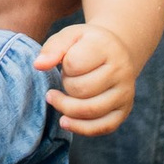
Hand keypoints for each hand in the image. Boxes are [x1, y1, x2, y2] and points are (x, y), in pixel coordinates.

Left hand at [35, 17, 141, 136]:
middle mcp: (121, 71)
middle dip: (65, 87)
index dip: (63, 67)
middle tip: (64, 79)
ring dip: (66, 108)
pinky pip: (102, 127)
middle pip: (81, 90)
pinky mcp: (124, 111)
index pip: (74, 64)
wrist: (114, 53)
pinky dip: (80, 128)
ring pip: (90, 110)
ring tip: (55, 99)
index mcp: (107, 47)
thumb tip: (38, 65)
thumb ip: (53, 48)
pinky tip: (65, 121)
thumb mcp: (70, 36)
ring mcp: (125, 93)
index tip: (66, 62)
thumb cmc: (87, 45)